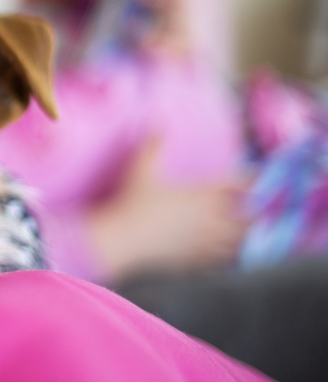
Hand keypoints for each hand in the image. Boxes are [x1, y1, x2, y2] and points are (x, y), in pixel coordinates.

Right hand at [89, 137, 248, 279]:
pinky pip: (223, 260)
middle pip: (248, 217)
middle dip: (253, 212)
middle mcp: (213, 219)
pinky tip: (223, 252)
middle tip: (253, 207)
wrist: (125, 239)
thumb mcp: (142, 168)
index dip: (251, 180)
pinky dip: (227, 255)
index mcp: (204, 196)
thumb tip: (158, 121)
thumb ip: (154, 144)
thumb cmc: (134, 203)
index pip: (239, 185)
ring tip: (243, 231)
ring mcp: (207, 242)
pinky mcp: (199, 260)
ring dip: (244, 235)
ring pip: (240, 241)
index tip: (255, 177)